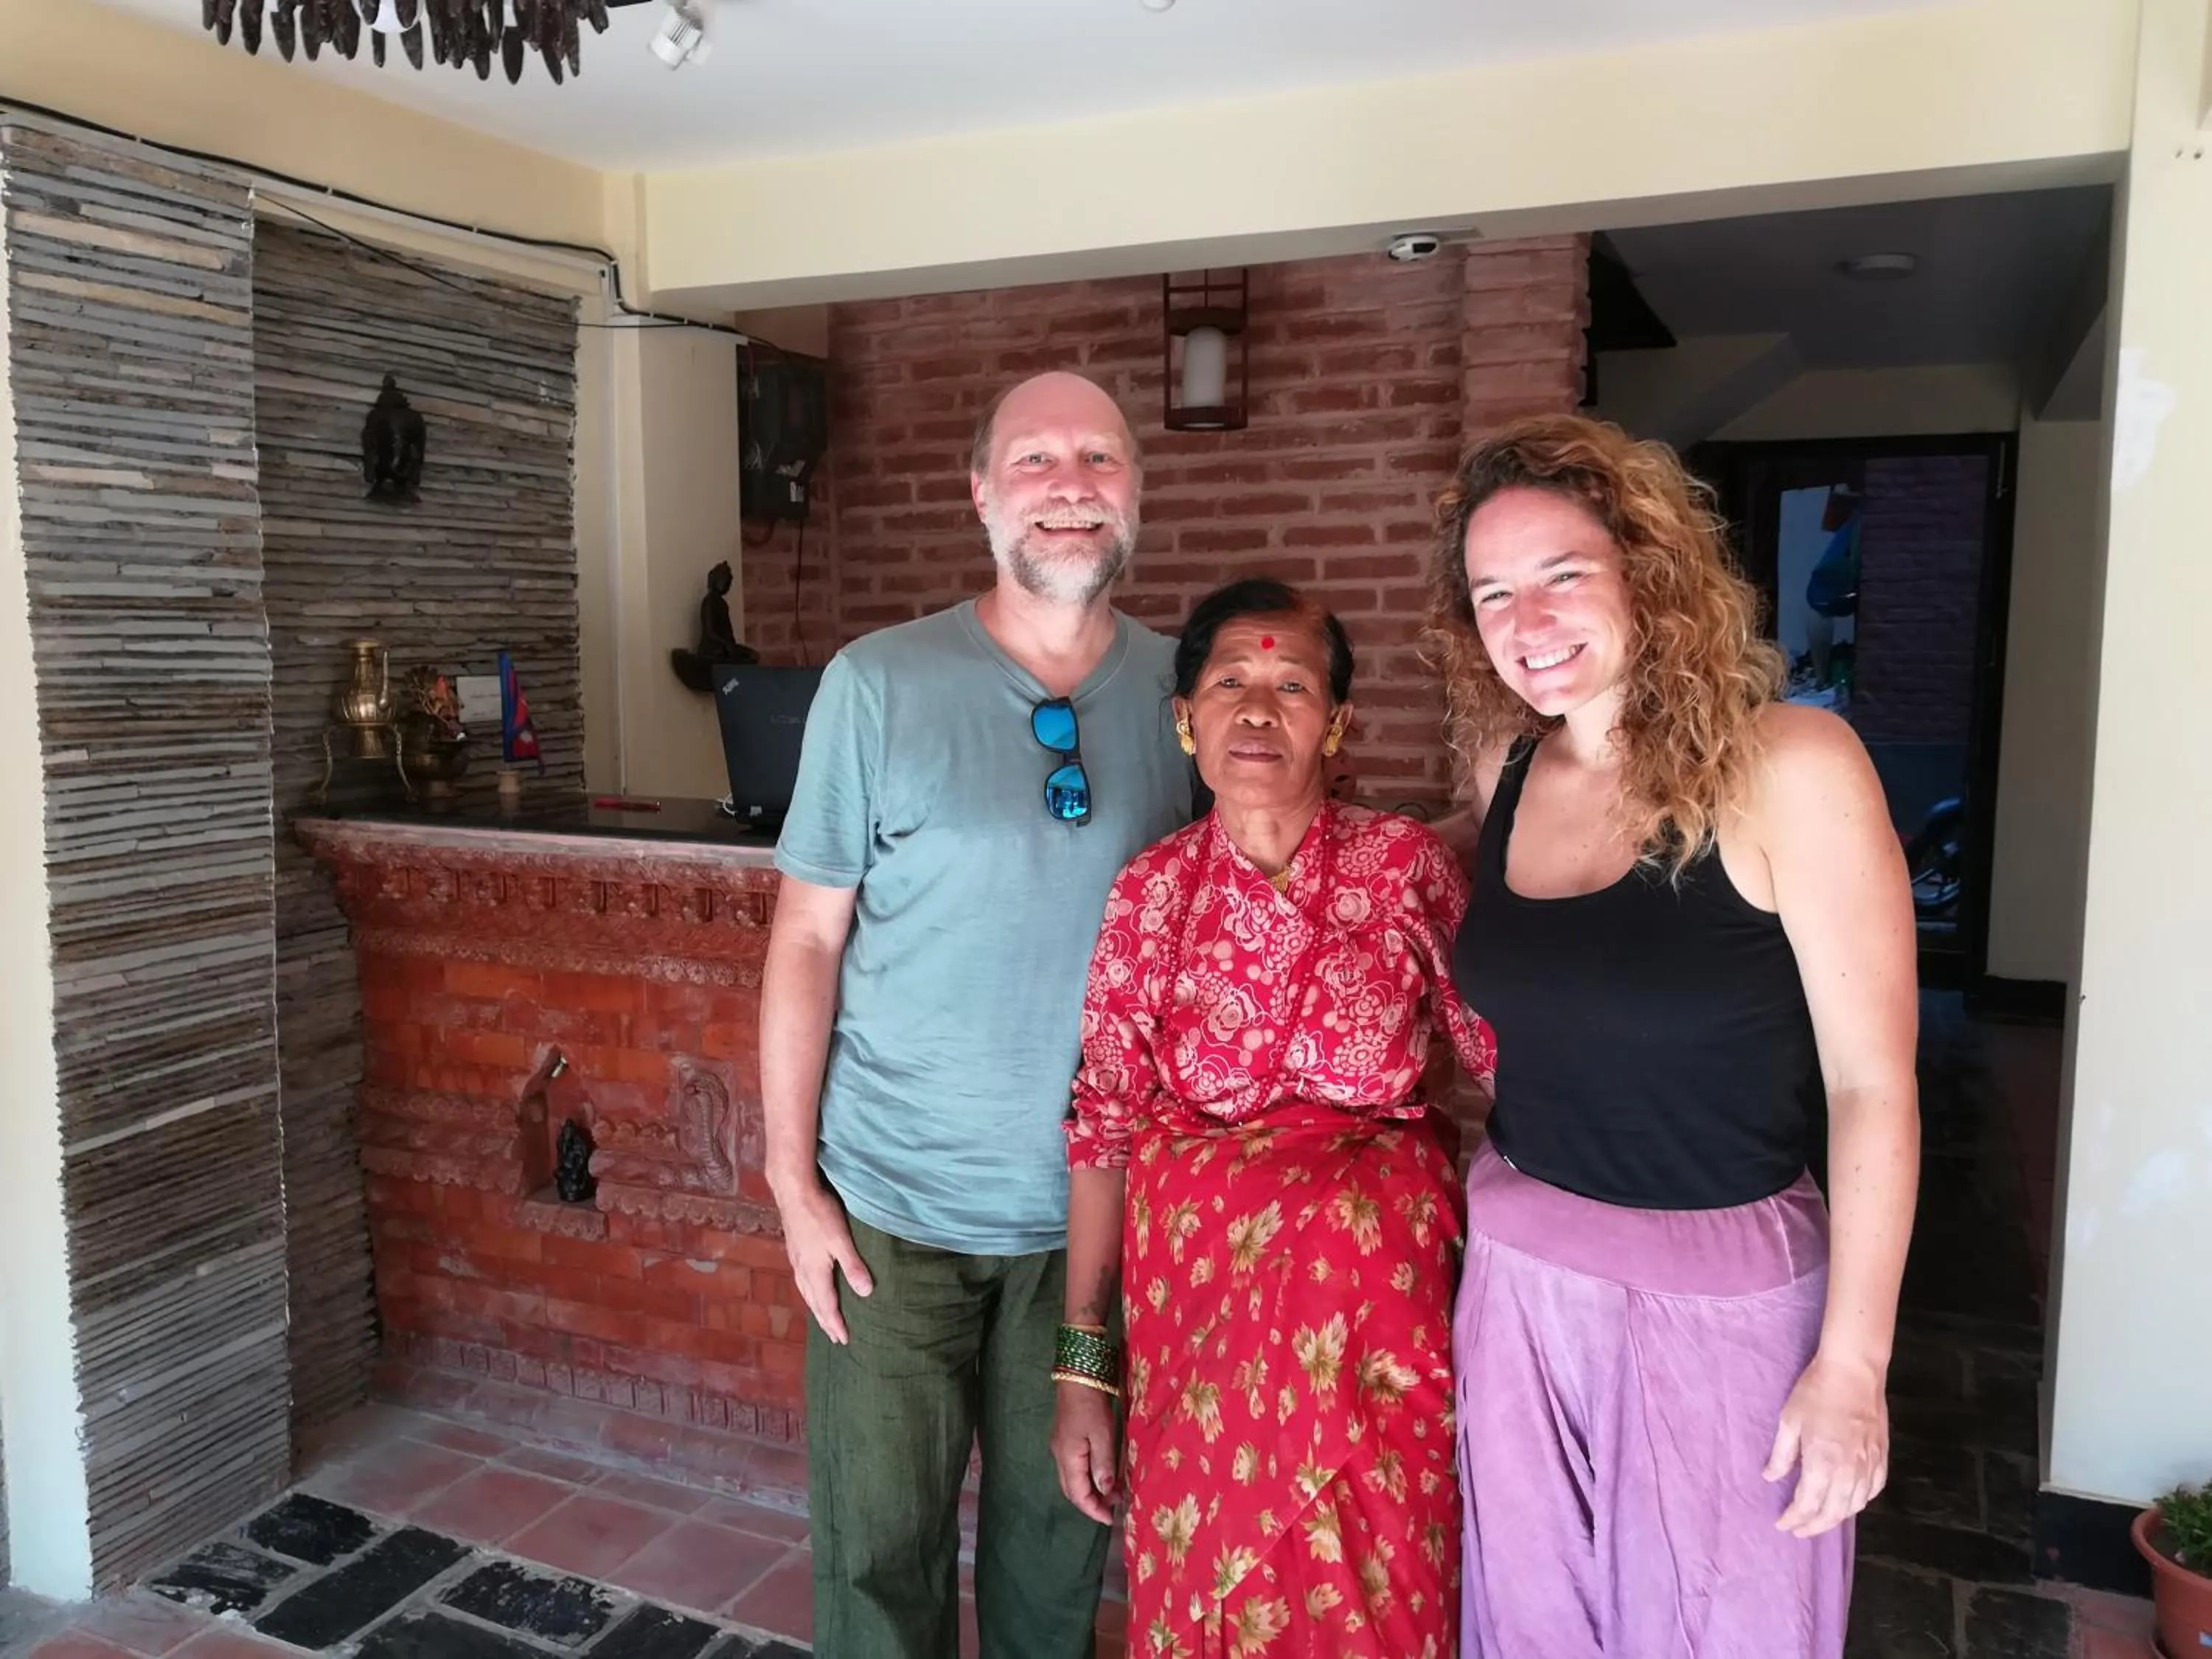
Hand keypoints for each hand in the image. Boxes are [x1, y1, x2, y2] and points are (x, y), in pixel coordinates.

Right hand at [771, 1174, 871, 1343]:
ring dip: (816, 1309)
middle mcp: (803, 1270)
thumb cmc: (819, 1213)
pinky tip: (811, 1287)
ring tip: (823, 1319)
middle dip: (825, 1321)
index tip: (844, 1340)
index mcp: (815, 1271)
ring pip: (806, 1293)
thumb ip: (853, 1266)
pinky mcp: (794, 1250)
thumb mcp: (841, 1240)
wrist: (793, 1191)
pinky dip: (809, 1293)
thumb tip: (866, 1293)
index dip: (836, 1323)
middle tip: (835, 1338)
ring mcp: (796, 1260)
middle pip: (814, 1303)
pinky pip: (801, 1281)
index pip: (827, 1305)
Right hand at [1051, 1381, 1119, 1525]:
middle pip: (1072, 1491)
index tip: (1111, 1519)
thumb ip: (1103, 1464)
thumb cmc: (1091, 1406)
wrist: (1077, 1377)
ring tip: (1115, 1492)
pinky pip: (1075, 1468)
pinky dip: (1089, 1477)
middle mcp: (1060, 1457)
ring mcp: (1061, 1448)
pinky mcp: (1065, 1440)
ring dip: (1091, 1490)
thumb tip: (1106, 1491)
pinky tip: (1104, 1474)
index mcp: (1068, 1459)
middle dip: (1092, 1503)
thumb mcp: (1102, 1435)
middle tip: (1114, 1508)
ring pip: (1073, 1480)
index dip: (1093, 1509)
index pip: (1078, 1495)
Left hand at [1764, 1349, 1888, 1536]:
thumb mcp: (1789, 1421)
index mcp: (1823, 1464)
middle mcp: (1849, 1471)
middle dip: (1814, 1526)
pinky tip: (1850, 1501)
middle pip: (1833, 1513)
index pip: (1807, 1505)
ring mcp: (1869, 1465)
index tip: (1782, 1524)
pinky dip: (1860, 1501)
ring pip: (1855, 1505)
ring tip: (1821, 1519)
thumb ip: (1782, 1455)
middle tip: (1799, 1530)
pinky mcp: (1881, 1456)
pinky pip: (1873, 1490)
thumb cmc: (1816, 1392)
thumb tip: (1771, 1477)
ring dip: (1837, 1517)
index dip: (1794, 1518)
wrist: (1854, 1371)